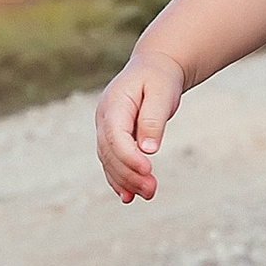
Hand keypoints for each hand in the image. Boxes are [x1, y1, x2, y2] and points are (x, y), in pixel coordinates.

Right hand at [96, 49, 184, 205]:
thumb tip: (148, 149)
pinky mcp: (112, 138)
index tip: (147, 169)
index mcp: (114, 103)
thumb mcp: (162, 92)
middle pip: (110, 152)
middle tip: (152, 190)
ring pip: (109, 160)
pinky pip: (111, 162)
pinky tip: (129, 196)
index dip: (128, 156)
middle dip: (129, 174)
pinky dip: (119, 179)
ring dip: (125, 181)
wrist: (153, 69)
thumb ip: (153, 119)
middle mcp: (104, 118)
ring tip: (148, 194)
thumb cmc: (159, 78)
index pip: (115, 135)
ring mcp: (105, 129)